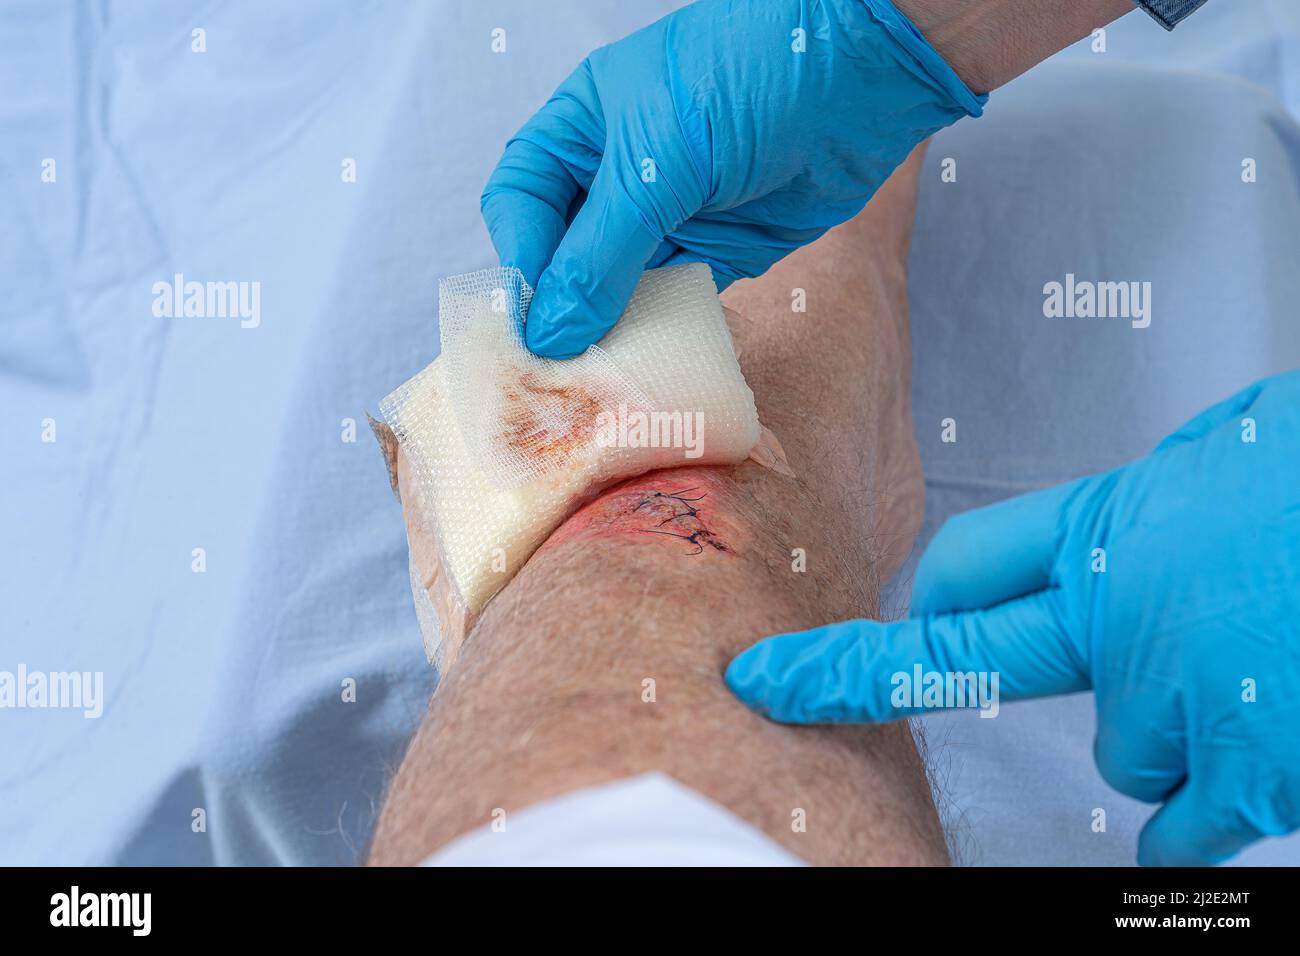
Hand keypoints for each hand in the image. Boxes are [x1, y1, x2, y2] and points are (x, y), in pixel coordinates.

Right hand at [480, 0, 983, 357]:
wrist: (862, 73)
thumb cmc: (746, 81)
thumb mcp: (656, 163)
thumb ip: (599, 254)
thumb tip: (549, 333)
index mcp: (582, 128)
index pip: (523, 201)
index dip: (521, 258)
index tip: (531, 322)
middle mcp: (617, 175)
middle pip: (564, 253)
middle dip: (560, 306)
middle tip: (558, 368)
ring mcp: (668, 214)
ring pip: (616, 286)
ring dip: (609, 329)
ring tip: (600, 379)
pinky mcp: (718, 249)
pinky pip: (674, 301)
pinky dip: (663, 332)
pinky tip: (654, 362)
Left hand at [727, 372, 1299, 865]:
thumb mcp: (1238, 450)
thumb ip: (1167, 504)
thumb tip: (1146, 529)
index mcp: (1118, 523)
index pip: (967, 569)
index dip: (908, 597)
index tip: (814, 630)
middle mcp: (1119, 616)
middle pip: (972, 660)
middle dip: (857, 673)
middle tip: (779, 682)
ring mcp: (1177, 697)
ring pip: (1123, 743)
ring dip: (1171, 719)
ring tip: (1258, 666)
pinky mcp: (1248, 769)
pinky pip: (1185, 817)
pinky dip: (1205, 808)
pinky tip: (1241, 775)